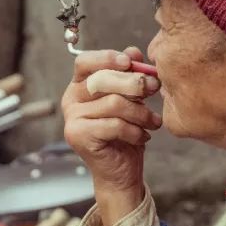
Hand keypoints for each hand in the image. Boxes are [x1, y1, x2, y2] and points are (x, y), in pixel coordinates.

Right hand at [62, 46, 161, 222]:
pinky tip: (143, 136)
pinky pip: (114, 124)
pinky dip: (134, 130)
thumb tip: (134, 51)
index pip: (85, 62)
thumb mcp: (131, 100)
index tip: (130, 61)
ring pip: (113, 104)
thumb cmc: (126, 134)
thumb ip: (129, 75)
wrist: (121, 173)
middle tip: (154, 88)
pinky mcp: (79, 137)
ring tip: (153, 122)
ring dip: (140, 112)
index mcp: (79, 86)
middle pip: (102, 80)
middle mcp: (70, 100)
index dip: (107, 57)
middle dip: (134, 83)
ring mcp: (72, 119)